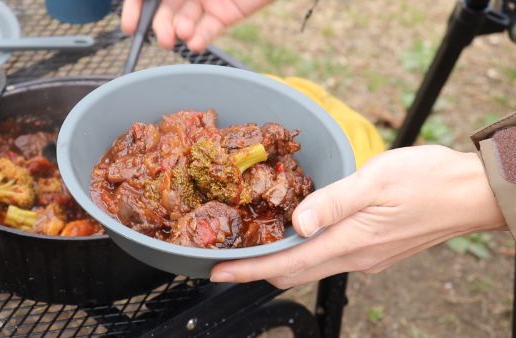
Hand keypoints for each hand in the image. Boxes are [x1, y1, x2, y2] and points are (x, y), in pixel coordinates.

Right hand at [121, 0, 271, 51]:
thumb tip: (147, 0)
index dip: (135, 9)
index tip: (129, 27)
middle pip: (165, 10)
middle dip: (160, 26)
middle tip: (163, 40)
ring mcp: (207, 2)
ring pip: (185, 21)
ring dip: (180, 31)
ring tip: (182, 35)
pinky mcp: (226, 15)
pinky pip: (209, 29)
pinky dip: (200, 38)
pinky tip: (194, 44)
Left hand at [210, 145, 506, 287]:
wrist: (471, 193)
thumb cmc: (427, 180)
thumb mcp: (376, 181)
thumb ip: (333, 203)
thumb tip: (298, 225)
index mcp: (350, 242)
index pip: (287, 265)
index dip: (248, 270)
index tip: (217, 272)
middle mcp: (355, 256)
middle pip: (294, 273)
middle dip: (257, 270)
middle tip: (227, 261)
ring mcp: (366, 256)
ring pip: (310, 267)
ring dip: (279, 262)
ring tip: (254, 248)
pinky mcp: (375, 250)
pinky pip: (328, 257)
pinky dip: (304, 252)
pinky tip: (298, 236)